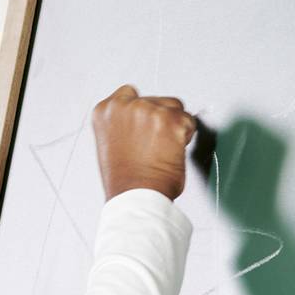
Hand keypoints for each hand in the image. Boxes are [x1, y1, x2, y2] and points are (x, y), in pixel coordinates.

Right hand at [92, 85, 196, 202]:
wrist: (135, 199)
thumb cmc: (124, 182)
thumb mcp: (111, 144)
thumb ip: (123, 125)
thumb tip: (141, 121)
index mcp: (105, 110)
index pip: (129, 94)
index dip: (141, 113)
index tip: (143, 128)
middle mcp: (125, 105)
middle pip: (155, 99)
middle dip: (159, 119)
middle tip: (155, 146)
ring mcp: (148, 110)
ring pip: (174, 107)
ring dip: (174, 126)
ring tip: (162, 151)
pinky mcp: (171, 120)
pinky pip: (189, 121)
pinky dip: (186, 137)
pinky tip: (172, 154)